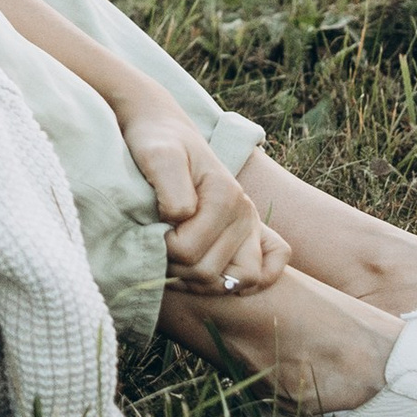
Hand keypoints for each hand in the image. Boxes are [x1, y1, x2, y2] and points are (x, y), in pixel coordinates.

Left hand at [124, 109, 290, 294]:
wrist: (166, 132)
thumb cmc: (158, 144)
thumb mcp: (158, 156)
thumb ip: (171, 188)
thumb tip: (182, 220)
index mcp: (225, 196)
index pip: (187, 252)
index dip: (161, 248)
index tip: (150, 229)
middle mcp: (245, 213)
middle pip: (209, 274)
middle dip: (175, 269)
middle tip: (159, 246)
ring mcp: (251, 226)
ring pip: (235, 283)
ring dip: (201, 283)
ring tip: (177, 262)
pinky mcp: (251, 235)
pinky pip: (267, 272)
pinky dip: (243, 283)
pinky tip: (216, 276)